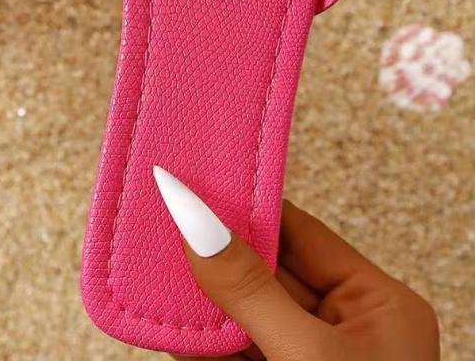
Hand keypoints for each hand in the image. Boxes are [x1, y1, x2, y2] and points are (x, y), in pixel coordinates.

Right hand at [157, 187, 438, 359]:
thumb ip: (251, 290)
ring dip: (196, 294)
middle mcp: (341, 330)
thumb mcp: (308, 360)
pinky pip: (227, 353)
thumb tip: (198, 225)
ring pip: (239, 312)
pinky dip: (195, 341)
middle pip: (263, 269)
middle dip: (212, 249)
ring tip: (151, 260)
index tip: (197, 184)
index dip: (246, 207)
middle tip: (162, 217)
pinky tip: (164, 320)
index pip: (300, 233)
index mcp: (375, 306)